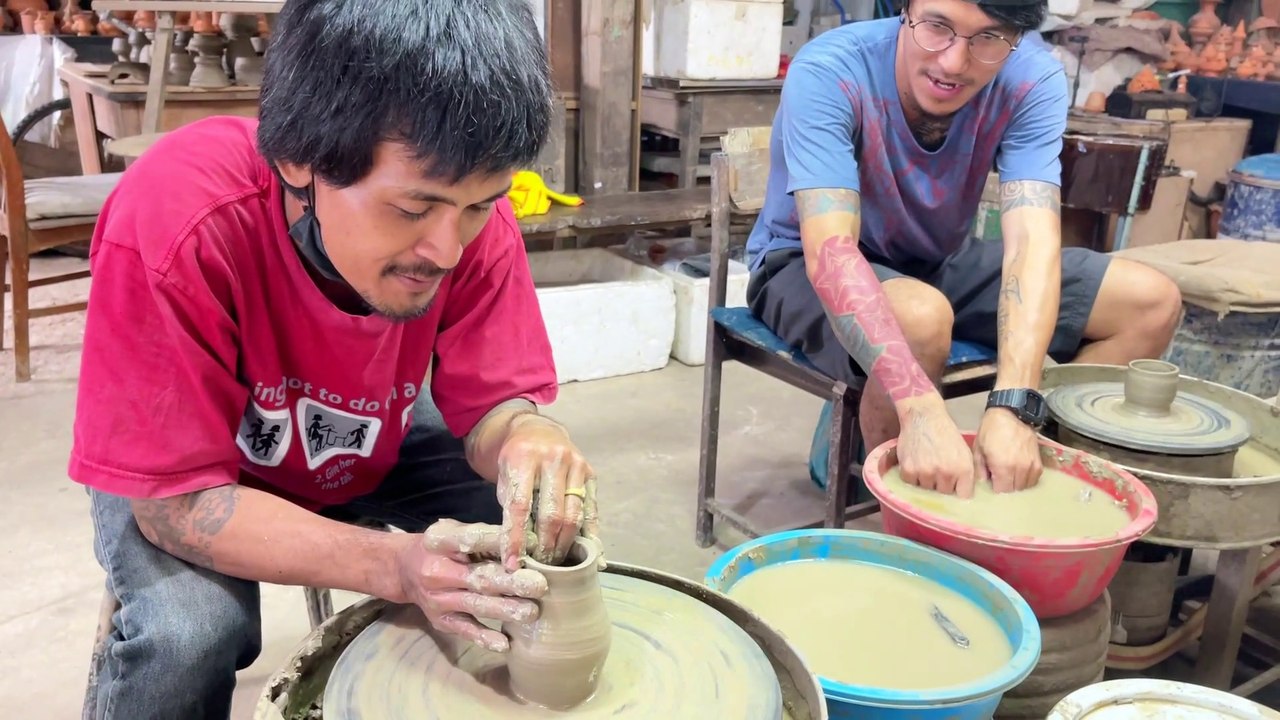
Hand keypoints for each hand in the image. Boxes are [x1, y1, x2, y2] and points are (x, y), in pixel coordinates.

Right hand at [394, 519, 548, 652]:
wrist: (405, 570)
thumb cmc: (443, 547)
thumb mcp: (454, 531)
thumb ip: (483, 535)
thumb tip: (525, 540)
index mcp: (440, 541)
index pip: (471, 540)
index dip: (498, 543)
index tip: (527, 546)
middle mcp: (437, 571)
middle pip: (478, 577)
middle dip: (510, 583)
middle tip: (540, 585)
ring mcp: (438, 599)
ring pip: (475, 604)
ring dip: (505, 610)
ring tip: (532, 612)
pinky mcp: (441, 620)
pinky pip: (464, 629)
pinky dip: (484, 637)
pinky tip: (504, 643)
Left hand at [496, 414, 598, 570]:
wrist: (536, 431)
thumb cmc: (515, 461)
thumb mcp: (505, 478)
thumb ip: (512, 507)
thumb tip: (520, 549)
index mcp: (524, 458)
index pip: (520, 505)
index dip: (516, 537)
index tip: (512, 563)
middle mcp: (553, 459)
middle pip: (552, 514)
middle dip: (545, 546)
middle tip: (538, 567)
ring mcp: (575, 465)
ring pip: (573, 514)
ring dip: (564, 544)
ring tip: (555, 562)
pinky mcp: (590, 473)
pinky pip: (591, 509)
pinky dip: (592, 535)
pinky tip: (592, 555)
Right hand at [896, 398, 975, 497]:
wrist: (924, 417)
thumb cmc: (946, 433)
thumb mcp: (964, 452)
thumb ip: (966, 474)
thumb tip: (963, 494)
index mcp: (963, 469)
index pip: (963, 496)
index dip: (958, 492)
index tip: (954, 489)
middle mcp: (945, 473)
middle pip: (943, 493)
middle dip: (941, 484)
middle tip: (937, 469)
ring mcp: (926, 473)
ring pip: (926, 489)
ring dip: (925, 480)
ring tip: (925, 463)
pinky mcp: (909, 470)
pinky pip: (911, 483)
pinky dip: (912, 475)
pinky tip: (915, 462)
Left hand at [973, 408, 1042, 492]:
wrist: (1011, 413)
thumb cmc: (991, 429)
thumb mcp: (979, 448)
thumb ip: (980, 468)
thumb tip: (984, 481)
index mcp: (1003, 466)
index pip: (1002, 490)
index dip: (996, 486)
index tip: (993, 480)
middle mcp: (1019, 468)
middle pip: (1014, 489)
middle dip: (1007, 485)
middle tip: (1001, 476)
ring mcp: (1031, 464)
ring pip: (1026, 485)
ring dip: (1018, 483)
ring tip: (1011, 474)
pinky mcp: (1038, 460)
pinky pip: (1036, 477)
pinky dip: (1028, 478)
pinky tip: (1021, 472)